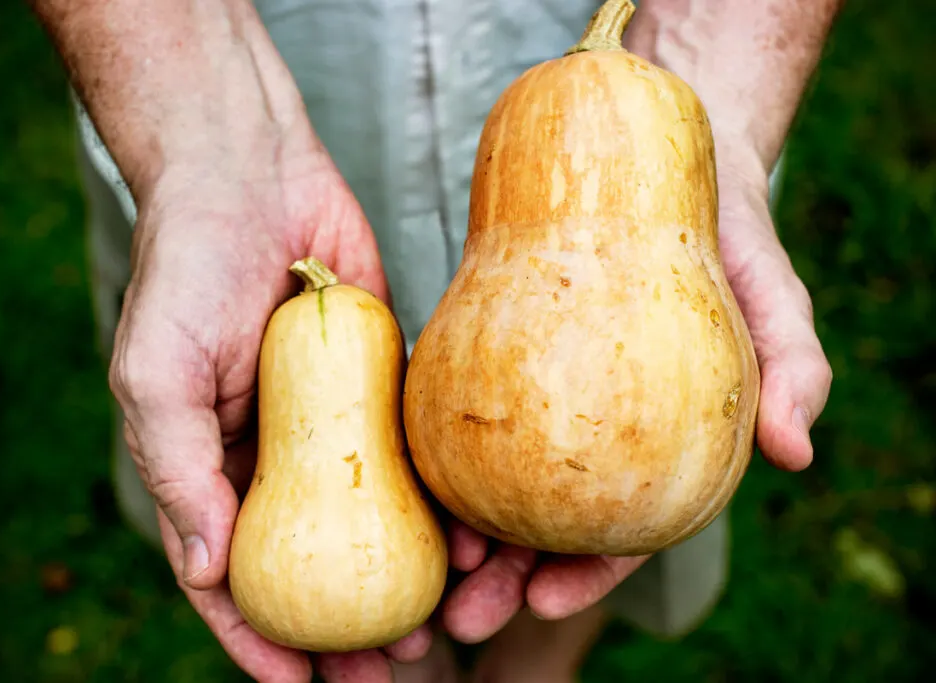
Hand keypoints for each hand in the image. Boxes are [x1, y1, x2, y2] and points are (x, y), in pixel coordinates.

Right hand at [108, 145, 432, 682]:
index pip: (229, 575)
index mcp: (213, 465)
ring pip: (375, 520)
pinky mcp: (384, 383)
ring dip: (406, 576)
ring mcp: (335, 423)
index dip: (258, 638)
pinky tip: (473, 536)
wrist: (250, 176)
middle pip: (313, 563)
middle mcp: (277, 455)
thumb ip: (176, 468)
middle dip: (344, 629)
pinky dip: (439, 500)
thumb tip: (202, 571)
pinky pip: (414, 454)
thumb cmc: (185, 269)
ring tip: (443, 621)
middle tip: (386, 671)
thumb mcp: (156, 373)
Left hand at [433, 139, 833, 642]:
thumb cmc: (727, 229)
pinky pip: (459, 406)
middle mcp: (593, 429)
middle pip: (545, 521)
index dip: (588, 573)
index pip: (623, 528)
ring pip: (492, 478)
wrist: (658, 151)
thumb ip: (792, 366)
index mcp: (657, 442)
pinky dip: (436, 446)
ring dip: (457, 526)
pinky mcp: (495, 344)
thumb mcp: (772, 290)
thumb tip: (798, 453)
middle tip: (456, 616)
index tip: (545, 601)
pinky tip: (405, 469)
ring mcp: (539, 391)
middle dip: (503, 576)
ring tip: (424, 556)